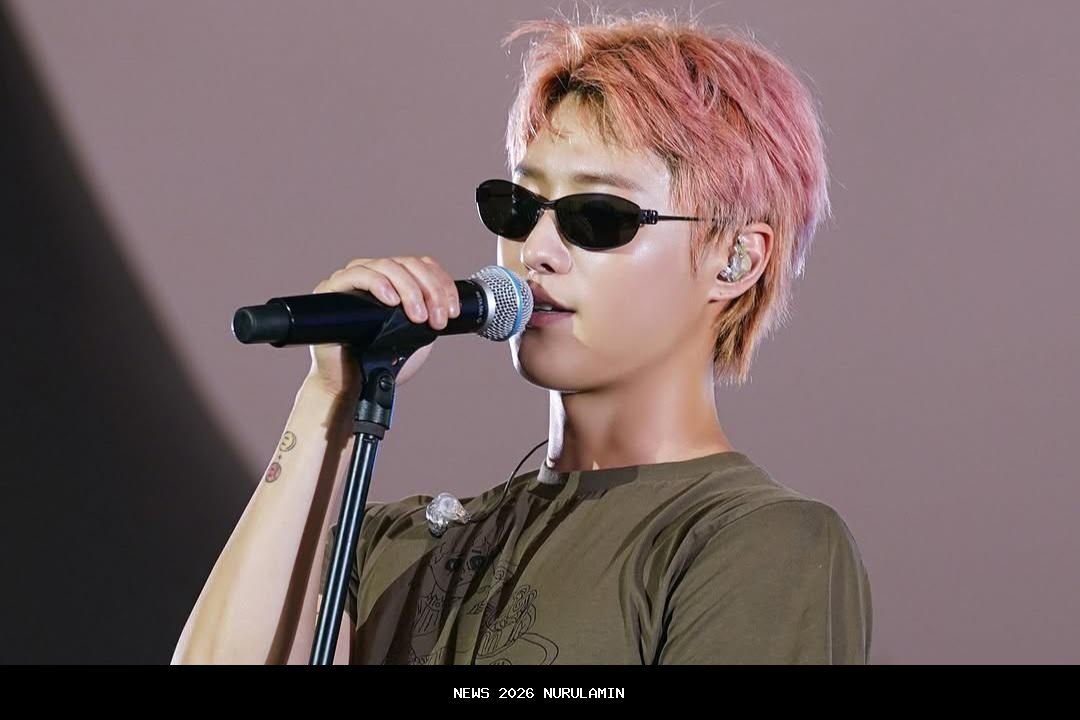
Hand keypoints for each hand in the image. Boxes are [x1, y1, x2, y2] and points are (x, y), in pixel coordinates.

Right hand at [305, 256, 459, 397]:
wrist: (351, 385)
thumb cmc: (380, 361)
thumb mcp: (417, 337)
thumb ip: (430, 317)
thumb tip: (444, 306)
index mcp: (395, 281)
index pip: (423, 266)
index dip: (442, 284)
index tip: (452, 311)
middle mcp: (374, 274)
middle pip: (409, 264)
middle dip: (430, 291)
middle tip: (436, 320)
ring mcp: (352, 279)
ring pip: (387, 265)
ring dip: (410, 290)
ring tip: (418, 317)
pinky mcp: (331, 289)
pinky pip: (357, 274)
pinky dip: (378, 283)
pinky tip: (391, 300)